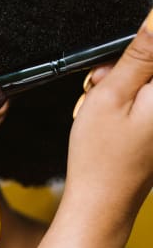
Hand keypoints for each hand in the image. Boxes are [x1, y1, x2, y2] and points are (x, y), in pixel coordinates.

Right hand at [21, 10, 152, 247]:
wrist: (101, 199)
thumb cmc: (100, 156)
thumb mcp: (111, 94)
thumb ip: (138, 54)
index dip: (138, 47)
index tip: (118, 63)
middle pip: (152, 66)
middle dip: (126, 66)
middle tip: (100, 84)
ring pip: (147, 81)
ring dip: (122, 83)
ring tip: (99, 104)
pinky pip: (145, 99)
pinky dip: (127, 99)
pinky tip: (109, 114)